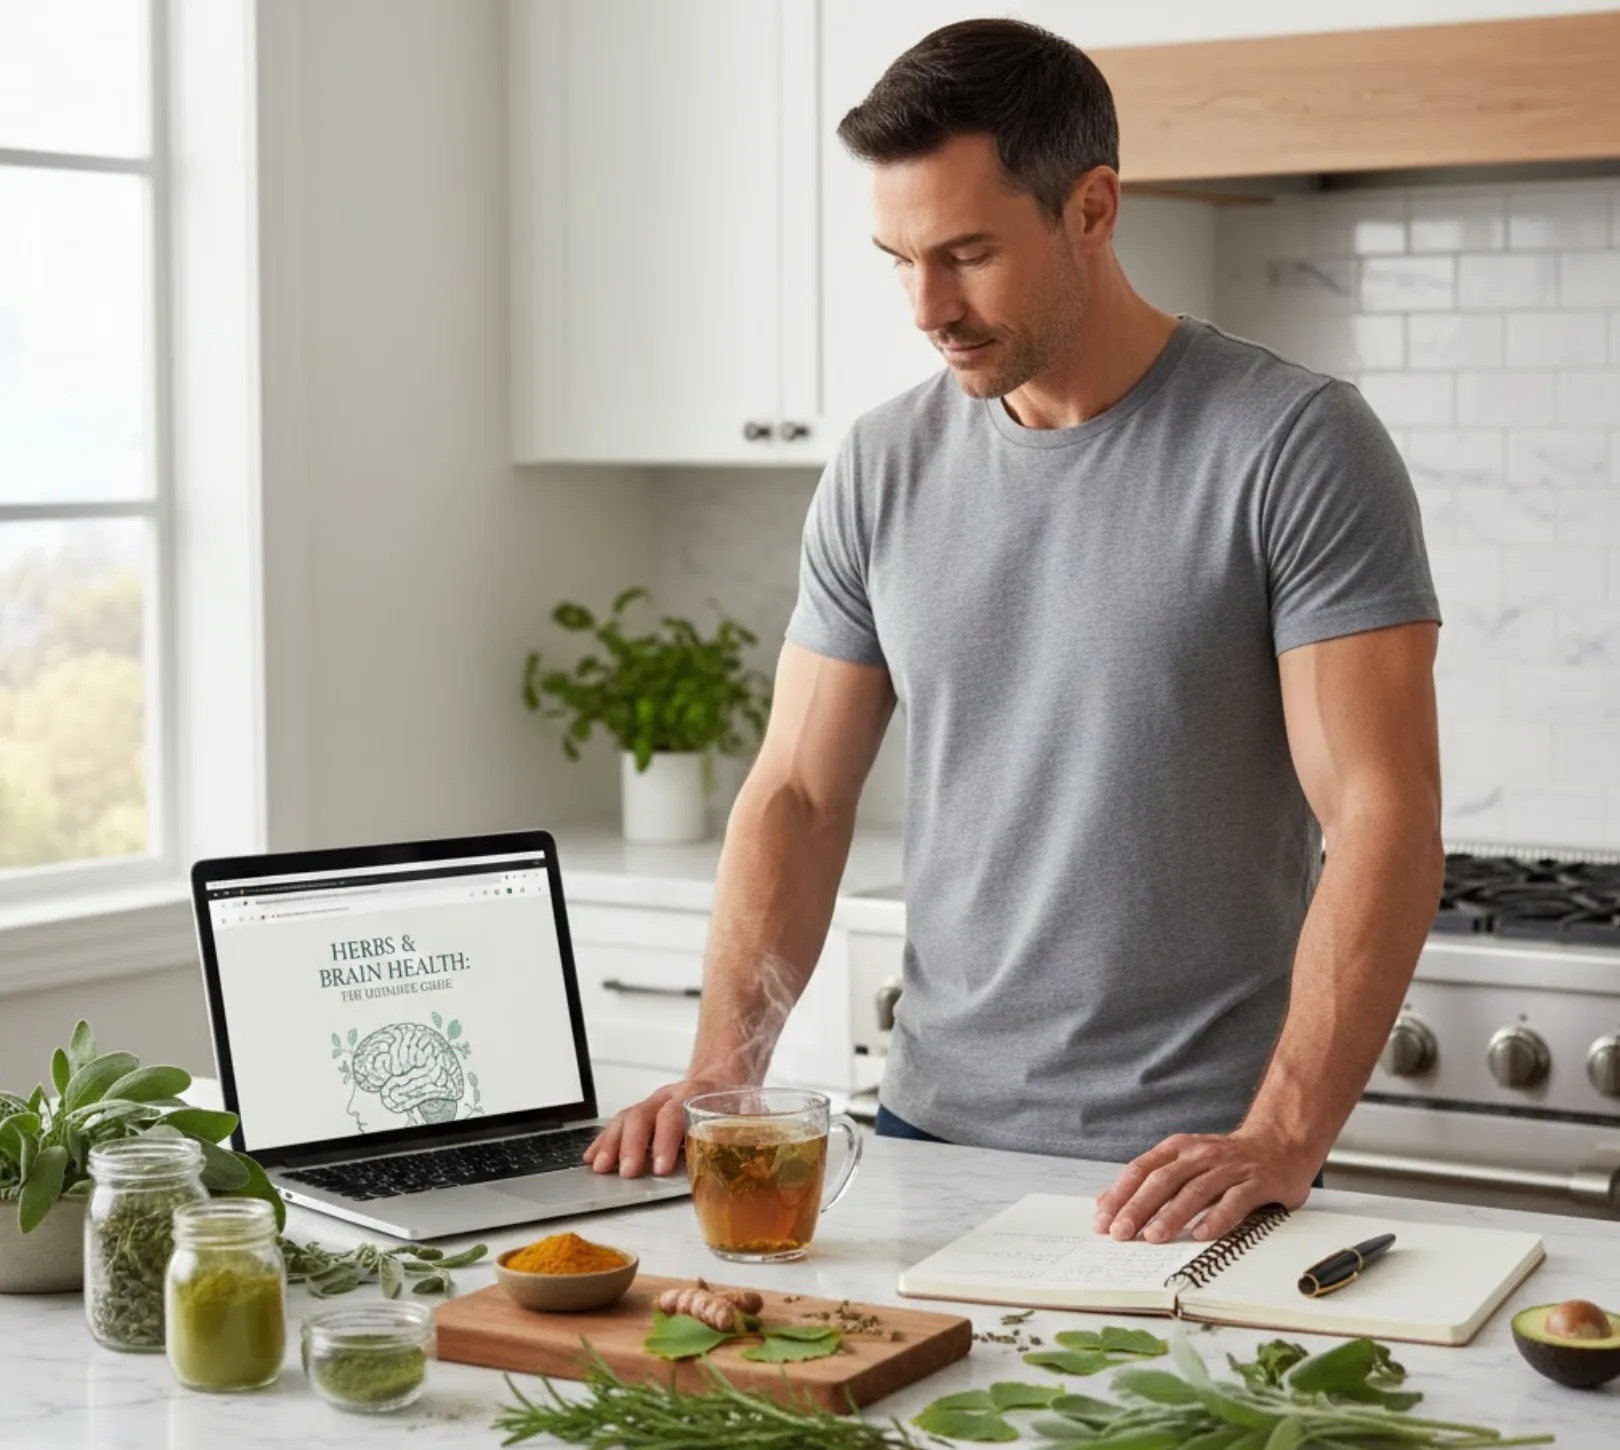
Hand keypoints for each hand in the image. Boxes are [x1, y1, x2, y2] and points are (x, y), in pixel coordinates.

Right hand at [583, 1076, 729, 1177]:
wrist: (720, 1075)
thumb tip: (737, 1165)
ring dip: (611, 1144)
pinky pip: (618, 1123)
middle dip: (632, 1145)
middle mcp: (668, 1095)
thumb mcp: (740, 1114)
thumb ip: (736, 1135)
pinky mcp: (641, 1112)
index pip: (674, 1114)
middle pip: (643, 1115)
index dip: (665, 1141)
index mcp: (694, 1095)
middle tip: (628, 1171)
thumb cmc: (729, 1103)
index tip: (660, 1167)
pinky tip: (592, 1157)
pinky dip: (603, 1141)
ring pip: (626, 1118)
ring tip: (601, 1167)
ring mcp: (652, 1102)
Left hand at [1092, 1128, 1318, 1243]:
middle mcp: (1200, 1155)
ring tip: (1154, 1237)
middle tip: (1120, 1233)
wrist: (1280, 1142)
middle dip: (1138, 1208)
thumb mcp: (1184, 1162)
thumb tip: (1106, 1202)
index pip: (1141, 1170)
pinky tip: (1202, 1234)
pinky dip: (1217, 1218)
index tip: (1102, 1221)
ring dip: (1172, 1215)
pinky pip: (1235, 1201)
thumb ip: (1149, 1180)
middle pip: (1162, 1181)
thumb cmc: (1225, 1160)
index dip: (1120, 1195)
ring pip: (1195, 1191)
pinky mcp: (1257, 1182)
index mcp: (1178, 1149)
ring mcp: (1230, 1168)